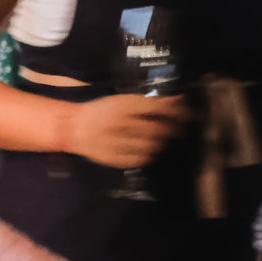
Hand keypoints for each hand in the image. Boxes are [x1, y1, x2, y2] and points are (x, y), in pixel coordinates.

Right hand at [60, 93, 190, 168]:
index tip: (188, 112)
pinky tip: (148, 149)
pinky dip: (149, 154)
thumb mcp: (123, 101)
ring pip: (151, 146)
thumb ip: (150, 103)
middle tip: (179, 128)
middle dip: (172, 129)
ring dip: (162, 143)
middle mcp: (121, 123)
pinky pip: (140, 159)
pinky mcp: (114, 159)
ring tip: (163, 139)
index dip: (177, 111)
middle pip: (157, 129)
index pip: (157, 108)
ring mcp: (117, 143)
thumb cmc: (102, 111)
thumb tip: (178, 101)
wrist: (73, 128)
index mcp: (123, 105)